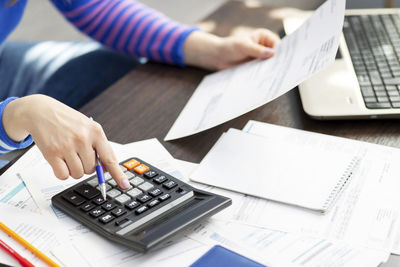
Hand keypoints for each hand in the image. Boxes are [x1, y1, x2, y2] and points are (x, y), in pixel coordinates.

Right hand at [2, 95, 129, 188]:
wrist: (41, 111)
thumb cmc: (67, 120)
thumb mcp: (88, 127)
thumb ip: (99, 146)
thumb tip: (106, 168)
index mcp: (96, 131)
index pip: (109, 158)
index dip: (118, 174)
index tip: (125, 185)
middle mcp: (83, 138)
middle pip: (91, 170)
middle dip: (85, 166)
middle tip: (77, 153)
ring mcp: (67, 146)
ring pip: (77, 174)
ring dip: (73, 170)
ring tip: (68, 155)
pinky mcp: (52, 153)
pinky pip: (62, 175)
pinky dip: (62, 172)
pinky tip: (59, 160)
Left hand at [183, 29, 279, 69]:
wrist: (218, 57)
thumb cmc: (229, 47)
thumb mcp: (243, 47)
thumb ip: (256, 50)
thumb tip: (272, 54)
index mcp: (264, 37)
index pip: (277, 45)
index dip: (280, 53)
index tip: (282, 62)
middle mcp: (265, 46)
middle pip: (276, 55)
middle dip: (277, 63)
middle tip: (280, 72)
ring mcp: (261, 57)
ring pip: (270, 64)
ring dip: (271, 70)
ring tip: (274, 78)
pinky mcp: (257, 66)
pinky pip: (263, 71)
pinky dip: (264, 75)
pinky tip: (265, 81)